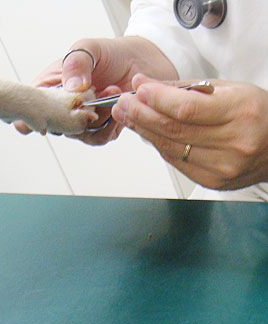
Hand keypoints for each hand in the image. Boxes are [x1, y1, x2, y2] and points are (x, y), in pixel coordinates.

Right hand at [15, 36, 177, 145]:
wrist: (142, 62)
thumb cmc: (111, 53)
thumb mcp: (89, 48)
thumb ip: (77, 62)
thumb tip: (72, 87)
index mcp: (50, 88)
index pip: (29, 109)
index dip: (26, 119)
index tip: (36, 118)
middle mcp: (63, 109)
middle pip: (56, 127)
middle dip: (76, 114)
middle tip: (93, 92)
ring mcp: (81, 122)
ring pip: (80, 135)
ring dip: (98, 116)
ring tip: (112, 90)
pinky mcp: (101, 130)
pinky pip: (100, 138)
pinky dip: (111, 124)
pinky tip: (118, 104)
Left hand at [112, 74, 267, 189]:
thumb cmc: (257, 114)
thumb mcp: (229, 90)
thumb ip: (186, 89)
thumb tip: (146, 85)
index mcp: (240, 113)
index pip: (186, 109)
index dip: (157, 100)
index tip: (139, 90)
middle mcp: (232, 144)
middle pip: (173, 130)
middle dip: (141, 115)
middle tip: (124, 104)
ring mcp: (221, 167)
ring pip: (170, 148)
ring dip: (144, 131)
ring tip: (128, 116)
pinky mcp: (211, 182)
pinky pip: (175, 161)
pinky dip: (159, 145)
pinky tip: (148, 132)